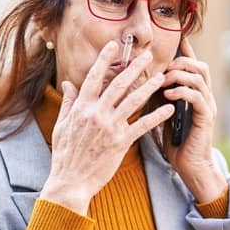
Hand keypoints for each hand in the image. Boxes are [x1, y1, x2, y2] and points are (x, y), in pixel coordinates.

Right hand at [41, 40, 176, 214]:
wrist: (70, 182)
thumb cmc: (65, 156)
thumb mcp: (61, 126)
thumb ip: (68, 103)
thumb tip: (68, 84)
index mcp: (81, 108)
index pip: (94, 77)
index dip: (104, 59)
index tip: (114, 46)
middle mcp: (96, 114)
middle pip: (118, 84)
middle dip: (134, 67)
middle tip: (148, 55)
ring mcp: (109, 128)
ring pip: (133, 101)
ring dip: (149, 87)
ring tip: (162, 77)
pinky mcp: (120, 143)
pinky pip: (142, 126)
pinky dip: (156, 116)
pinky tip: (168, 108)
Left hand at [159, 37, 226, 202]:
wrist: (189, 166)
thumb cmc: (174, 141)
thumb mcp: (162, 113)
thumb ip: (157, 96)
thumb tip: (139, 79)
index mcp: (194, 93)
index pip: (192, 65)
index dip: (185, 50)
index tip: (175, 37)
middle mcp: (204, 96)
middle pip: (199, 65)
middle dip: (181, 61)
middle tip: (163, 66)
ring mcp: (207, 106)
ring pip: (200, 78)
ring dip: (180, 74)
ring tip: (163, 79)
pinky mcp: (206, 118)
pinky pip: (198, 97)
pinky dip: (183, 91)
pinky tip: (169, 94)